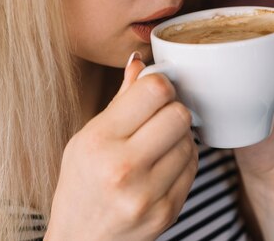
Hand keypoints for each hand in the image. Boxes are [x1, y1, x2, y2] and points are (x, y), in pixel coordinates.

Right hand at [46, 54, 197, 240]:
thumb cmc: (80, 185)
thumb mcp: (86, 139)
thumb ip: (119, 101)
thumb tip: (140, 61)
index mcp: (99, 142)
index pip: (154, 91)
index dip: (160, 84)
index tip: (155, 91)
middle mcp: (123, 168)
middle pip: (179, 114)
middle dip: (172, 109)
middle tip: (159, 116)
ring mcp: (148, 194)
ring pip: (190, 141)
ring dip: (179, 137)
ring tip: (159, 144)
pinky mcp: (168, 212)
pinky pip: (193, 169)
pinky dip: (182, 160)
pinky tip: (163, 164)